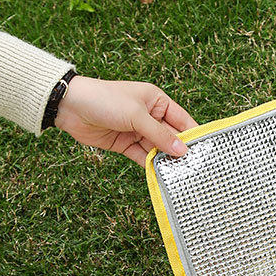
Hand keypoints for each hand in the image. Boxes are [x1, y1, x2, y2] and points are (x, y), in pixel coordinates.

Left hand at [55, 75, 197, 164]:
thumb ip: (159, 135)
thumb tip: (182, 151)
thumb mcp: (136, 115)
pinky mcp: (126, 145)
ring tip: (179, 175)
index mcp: (156, 101)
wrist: (70, 106)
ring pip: (158, 150)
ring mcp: (138, 132)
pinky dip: (151, 166)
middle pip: (171, 137)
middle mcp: (150, 116)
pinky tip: (161, 175)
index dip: (194, 135)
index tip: (205, 152)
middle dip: (180, 152)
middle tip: (194, 168)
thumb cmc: (104, 100)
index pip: (182, 120)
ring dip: (166, 161)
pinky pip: (144, 157)